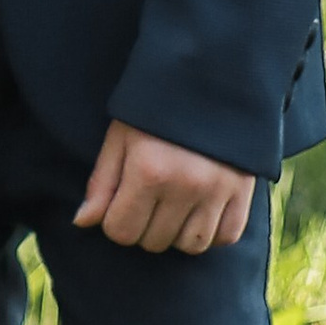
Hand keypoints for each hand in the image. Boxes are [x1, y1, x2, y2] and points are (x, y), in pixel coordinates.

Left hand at [74, 120, 254, 254]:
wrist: (209, 78)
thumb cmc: (155, 108)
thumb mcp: (120, 136)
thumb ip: (102, 182)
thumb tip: (82, 223)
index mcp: (148, 170)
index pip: (121, 231)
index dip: (115, 221)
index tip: (122, 201)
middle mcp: (184, 185)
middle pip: (154, 242)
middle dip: (144, 226)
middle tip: (148, 198)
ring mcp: (217, 191)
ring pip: (190, 246)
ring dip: (177, 233)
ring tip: (173, 205)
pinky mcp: (243, 192)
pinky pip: (226, 237)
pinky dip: (211, 233)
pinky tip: (200, 211)